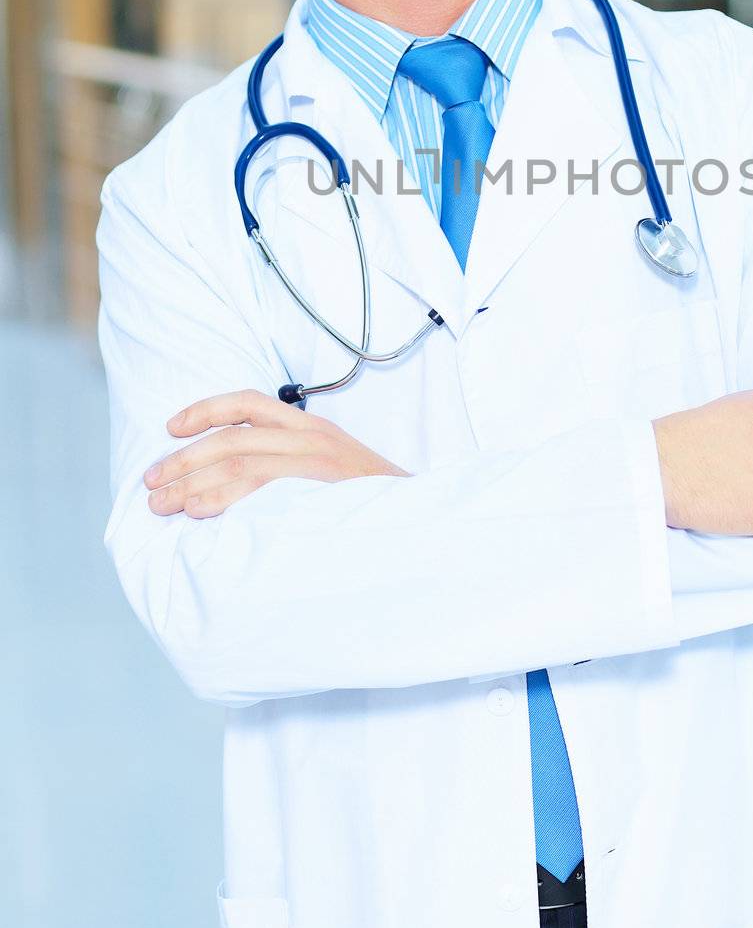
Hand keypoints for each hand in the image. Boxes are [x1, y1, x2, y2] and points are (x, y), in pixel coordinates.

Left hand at [143, 389, 410, 517]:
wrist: (426, 524)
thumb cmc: (375, 510)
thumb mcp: (335, 477)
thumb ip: (293, 472)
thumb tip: (233, 489)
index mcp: (314, 429)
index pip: (250, 403)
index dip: (206, 410)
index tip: (170, 428)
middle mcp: (313, 437)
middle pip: (232, 437)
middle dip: (183, 460)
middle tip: (151, 485)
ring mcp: (318, 461)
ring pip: (238, 459)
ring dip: (191, 483)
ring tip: (161, 506)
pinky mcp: (320, 486)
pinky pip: (259, 486)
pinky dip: (222, 496)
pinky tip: (198, 512)